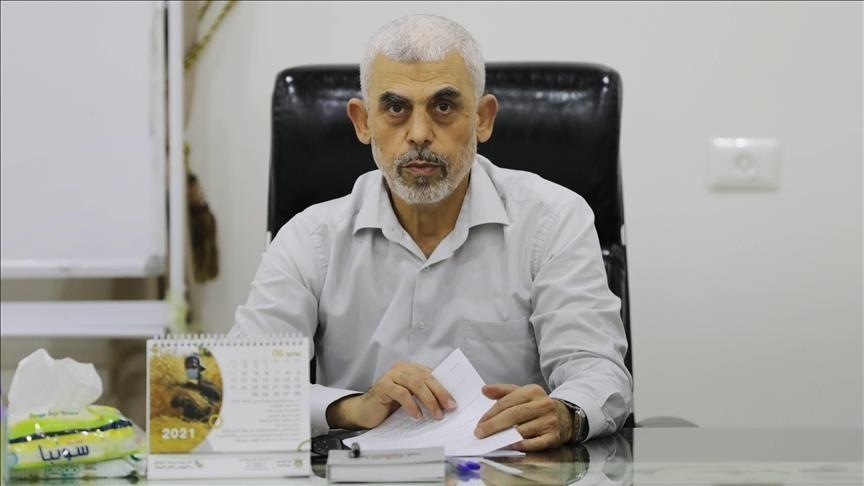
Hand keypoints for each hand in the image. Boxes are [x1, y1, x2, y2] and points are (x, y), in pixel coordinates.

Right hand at [326, 362, 456, 429]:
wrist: (365, 411)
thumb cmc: (390, 405)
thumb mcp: (411, 398)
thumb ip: (424, 395)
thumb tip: (447, 403)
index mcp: (411, 369)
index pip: (432, 375)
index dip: (444, 387)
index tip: (454, 401)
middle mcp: (402, 368)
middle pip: (425, 378)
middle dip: (440, 393)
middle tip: (450, 407)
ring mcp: (392, 375)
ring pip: (415, 384)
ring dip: (429, 400)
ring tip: (437, 415)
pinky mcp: (383, 386)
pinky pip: (401, 393)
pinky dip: (412, 405)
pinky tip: (418, 416)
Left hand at [474, 384, 572, 450]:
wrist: (566, 416)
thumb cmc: (537, 406)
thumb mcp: (522, 394)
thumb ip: (503, 392)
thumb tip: (484, 390)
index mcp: (532, 391)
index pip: (507, 402)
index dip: (490, 414)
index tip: (479, 424)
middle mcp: (542, 404)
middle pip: (513, 415)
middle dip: (493, 425)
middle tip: (479, 433)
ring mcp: (549, 421)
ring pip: (523, 430)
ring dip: (505, 437)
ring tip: (491, 441)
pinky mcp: (554, 436)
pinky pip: (536, 443)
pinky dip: (522, 445)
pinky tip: (511, 446)